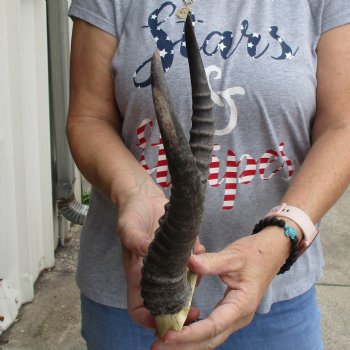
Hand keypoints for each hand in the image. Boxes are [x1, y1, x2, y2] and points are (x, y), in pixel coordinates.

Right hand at [118, 186, 204, 329]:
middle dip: (180, 310)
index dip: (150, 320)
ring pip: (183, 284)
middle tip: (197, 311)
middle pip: (166, 302)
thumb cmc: (131, 213)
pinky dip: (200, 262)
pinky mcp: (181, 250)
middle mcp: (154, 272)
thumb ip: (134, 239)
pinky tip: (200, 249)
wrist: (144, 196)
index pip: (139, 308)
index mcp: (138, 274)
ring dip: (193, 284)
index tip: (167, 323)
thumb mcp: (128, 226)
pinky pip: (193, 263)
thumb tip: (146, 250)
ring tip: (200, 274)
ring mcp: (168, 262)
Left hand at [152, 228, 289, 348]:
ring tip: (163, 341)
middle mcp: (238, 317)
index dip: (188, 334)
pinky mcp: (230, 312)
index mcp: (241, 305)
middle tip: (156, 346)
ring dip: (187, 342)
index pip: (212, 327)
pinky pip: (211, 329)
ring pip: (210, 338)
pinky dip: (194, 332)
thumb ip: (211, 262)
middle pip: (209, 340)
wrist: (271, 252)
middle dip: (183, 346)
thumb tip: (188, 262)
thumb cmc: (255, 254)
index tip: (167, 335)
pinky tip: (179, 329)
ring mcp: (235, 317)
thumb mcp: (233, 256)